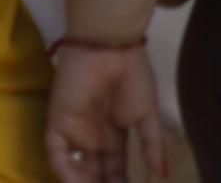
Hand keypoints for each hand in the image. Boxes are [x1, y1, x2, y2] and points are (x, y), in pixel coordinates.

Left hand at [48, 36, 162, 182]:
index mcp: (113, 136)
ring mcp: (73, 134)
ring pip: (74, 168)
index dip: (121, 182)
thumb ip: (152, 144)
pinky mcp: (57, 126)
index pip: (115, 168)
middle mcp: (92, 139)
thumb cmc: (133, 77)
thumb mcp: (146, 113)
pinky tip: (79, 181)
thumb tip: (163, 174)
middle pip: (94, 173)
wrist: (112, 50)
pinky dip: (66, 170)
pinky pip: (57, 154)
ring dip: (84, 182)